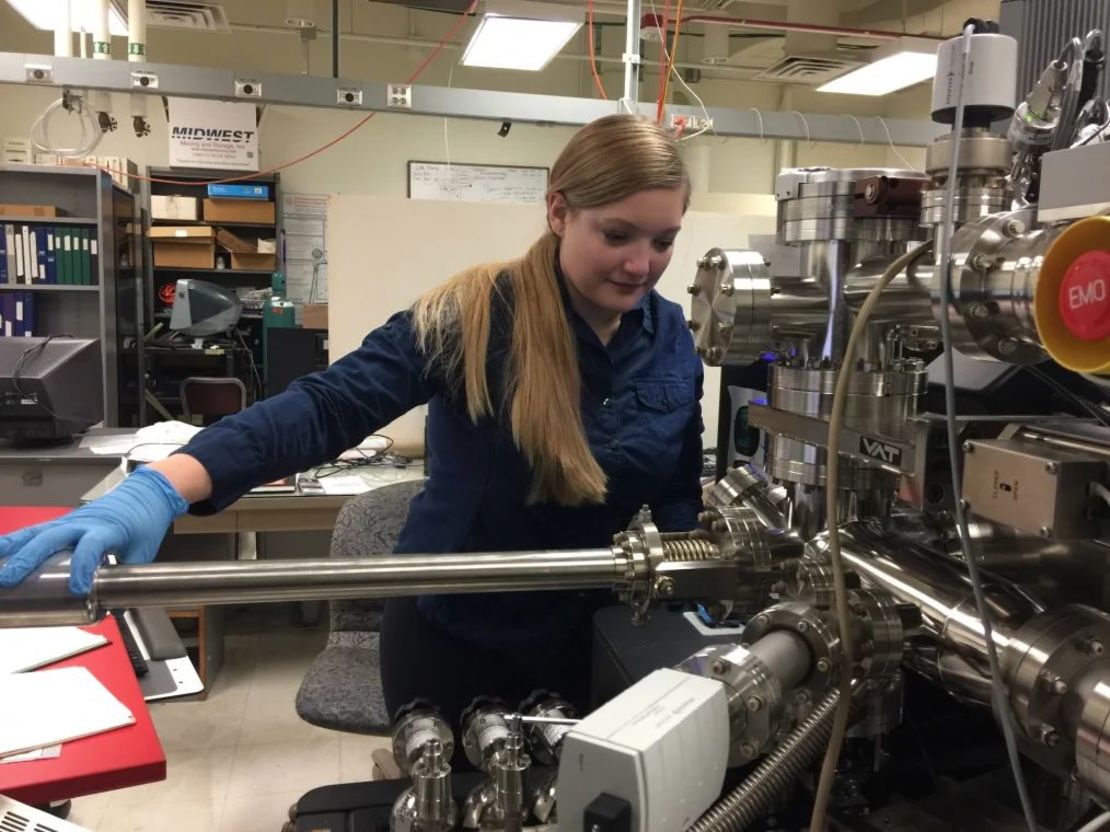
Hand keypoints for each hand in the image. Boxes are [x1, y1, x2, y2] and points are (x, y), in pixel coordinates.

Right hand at [0, 466, 188, 594]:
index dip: (83, 568)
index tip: (78, 589)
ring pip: (34, 533)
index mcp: (107, 529)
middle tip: (8, 579)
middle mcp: (82, 523)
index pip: (91, 548)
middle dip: (28, 559)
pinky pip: (33, 532)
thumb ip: (128, 579)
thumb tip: (116, 609)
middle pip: (51, 539)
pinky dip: (12, 542)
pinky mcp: (60, 522)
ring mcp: (68, 521)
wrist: (144, 494)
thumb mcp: (143, 551)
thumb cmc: (143, 521)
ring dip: (10, 548)